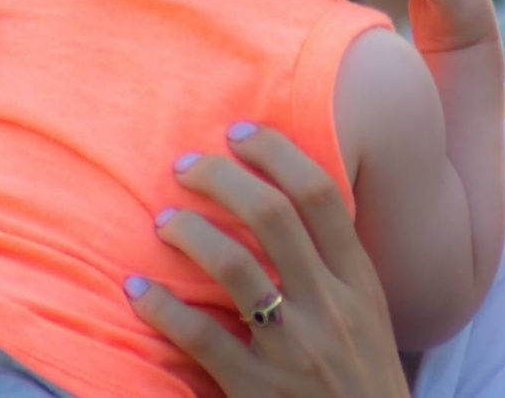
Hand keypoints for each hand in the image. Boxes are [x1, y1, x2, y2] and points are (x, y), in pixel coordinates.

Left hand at [127, 127, 408, 397]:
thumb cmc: (360, 381)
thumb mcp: (368, 317)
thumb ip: (334, 268)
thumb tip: (286, 207)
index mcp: (359, 282)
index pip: (319, 196)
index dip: (276, 153)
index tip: (239, 132)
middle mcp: (330, 306)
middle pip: (273, 216)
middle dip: (223, 178)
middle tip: (185, 165)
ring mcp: (294, 349)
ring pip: (234, 266)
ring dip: (189, 233)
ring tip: (163, 220)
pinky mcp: (255, 389)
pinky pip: (201, 337)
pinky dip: (162, 307)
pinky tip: (136, 289)